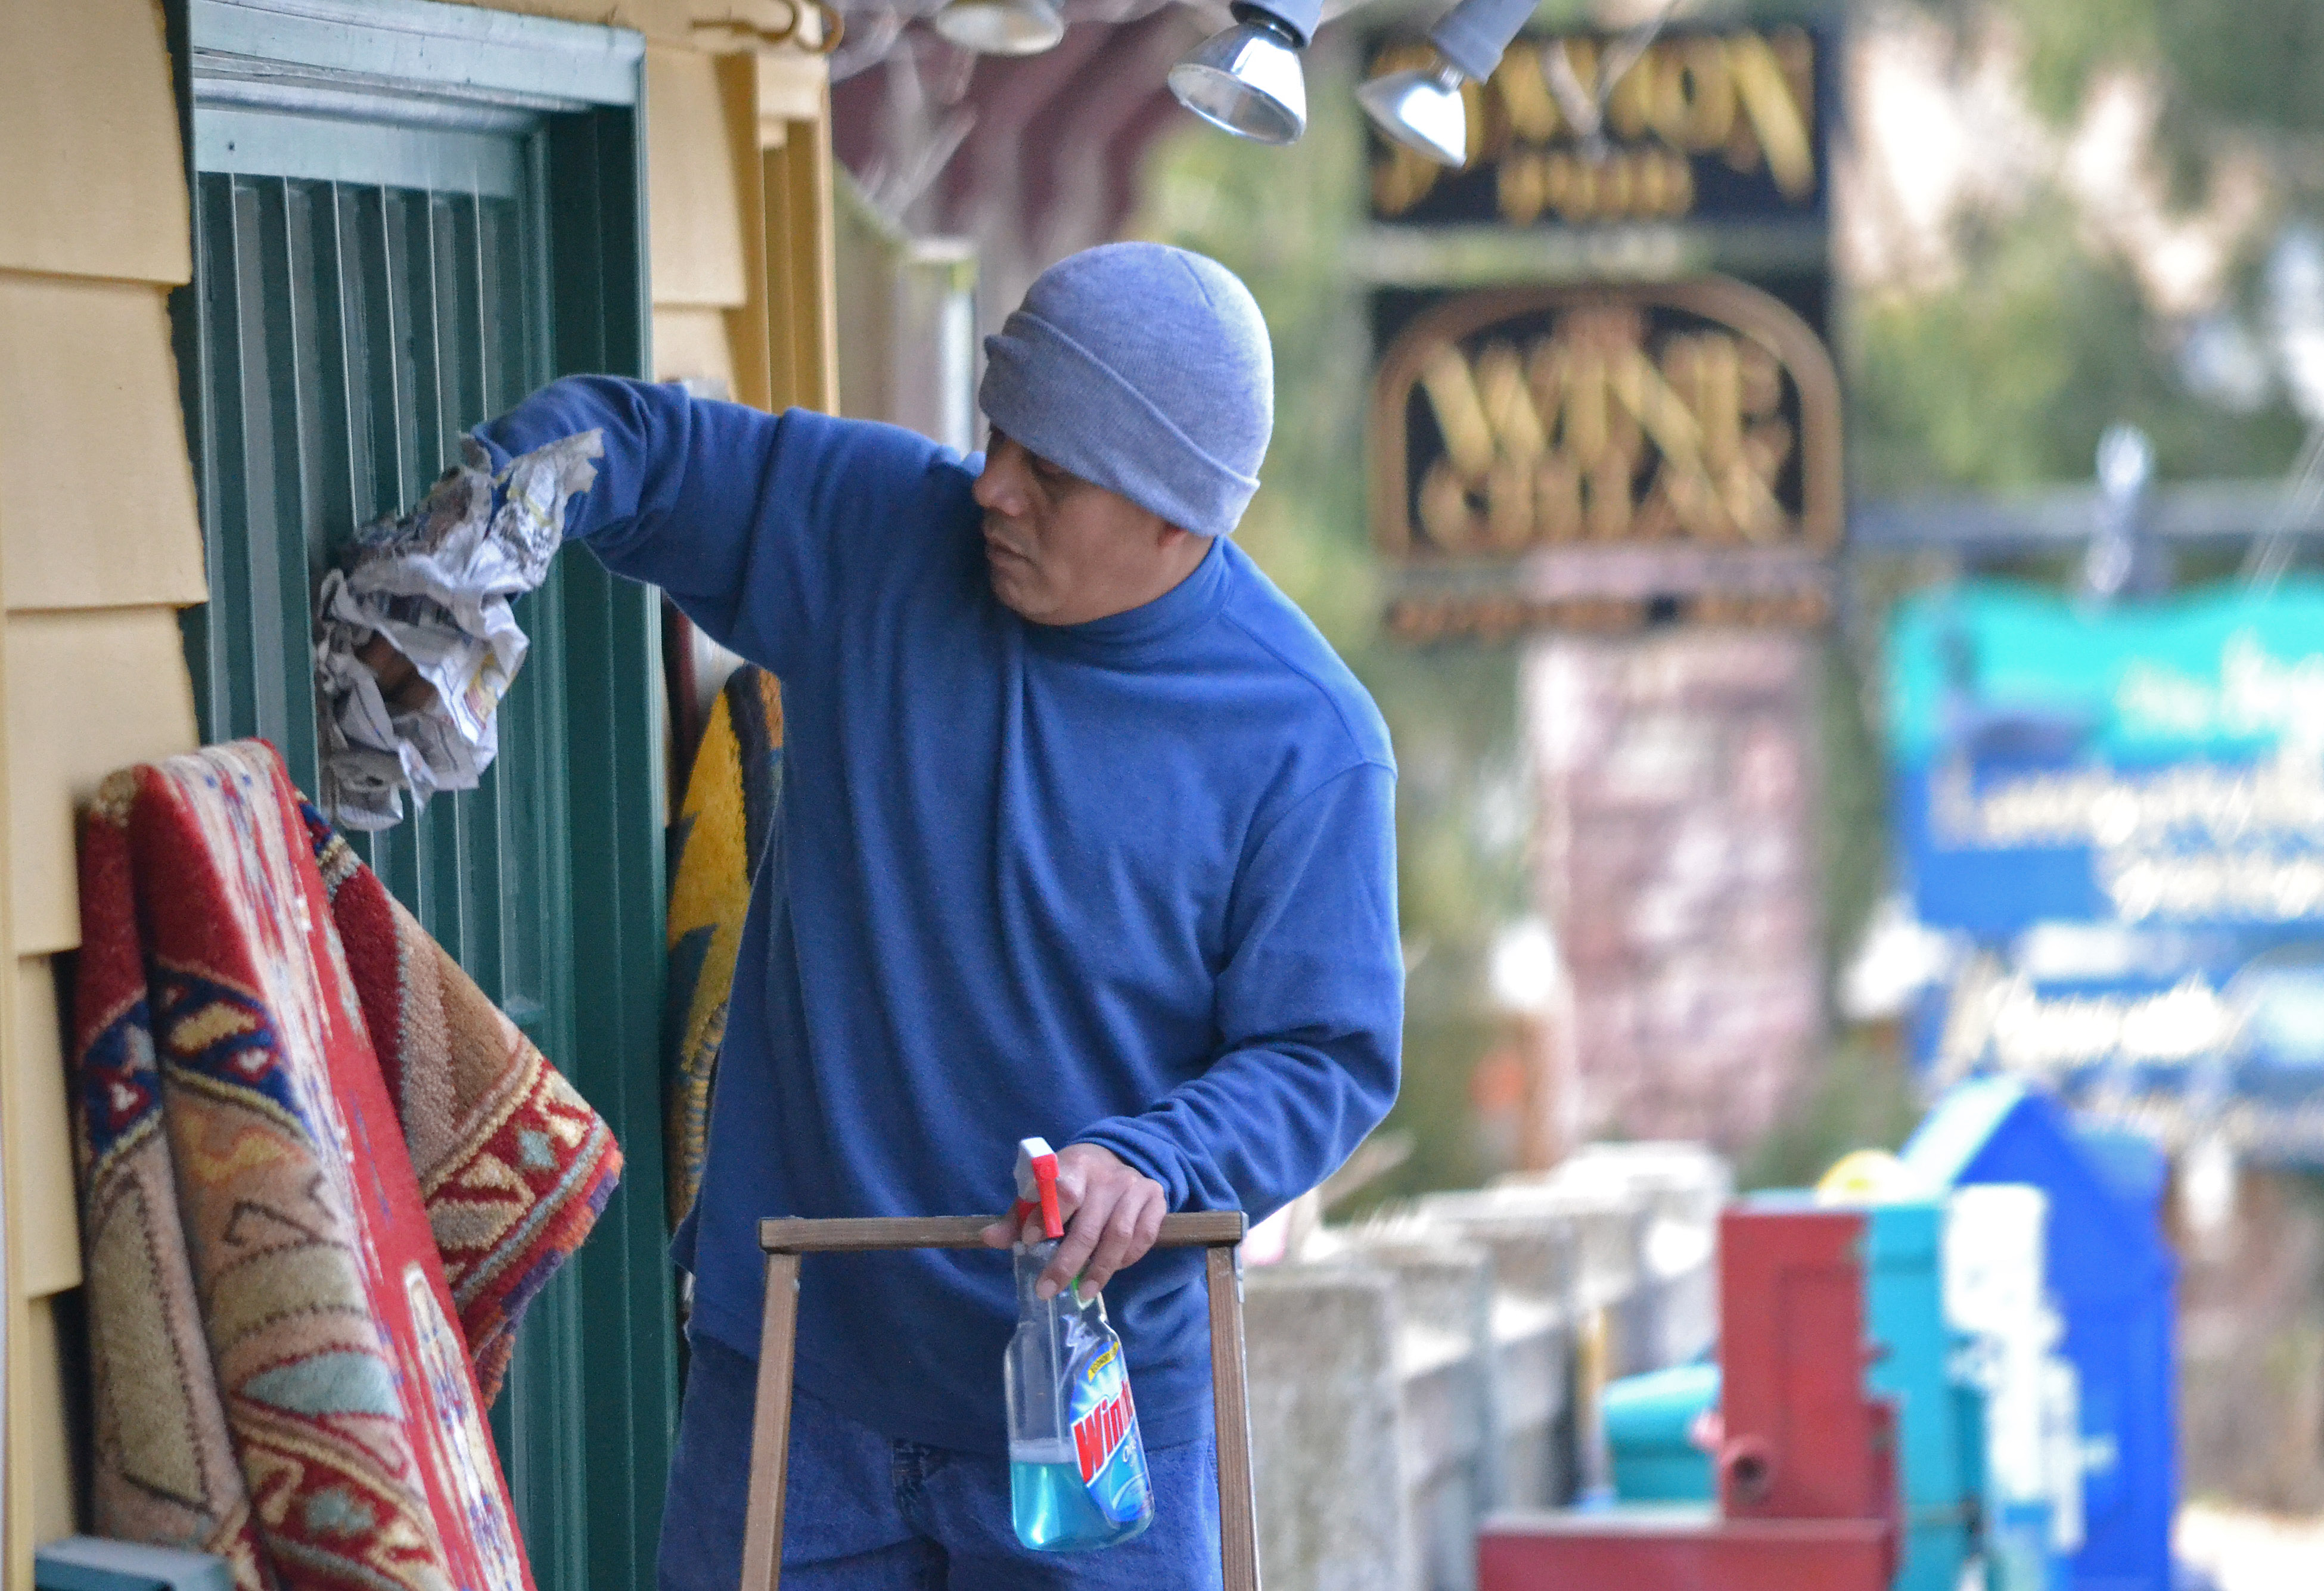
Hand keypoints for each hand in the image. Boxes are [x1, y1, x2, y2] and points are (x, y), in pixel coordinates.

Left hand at [979, 1143, 1165, 1300]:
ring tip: (1083, 1292)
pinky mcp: (1155, 1199)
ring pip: (1119, 1237)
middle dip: (1066, 1264)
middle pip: (1089, 1227)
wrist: (1116, 1156)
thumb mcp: (1042, 1188)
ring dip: (1099, 1270)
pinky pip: (1143, 1238)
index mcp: (1074, 1166)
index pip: (1062, 1192)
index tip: (1030, 1243)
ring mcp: (1134, 1188)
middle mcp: (1108, 1176)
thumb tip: (989, 1239)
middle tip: (1047, 1290)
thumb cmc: (1071, 1180)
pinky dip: (1127, 1259)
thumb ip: (1019, 1215)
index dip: (1046, 1219)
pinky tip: (1111, 1270)